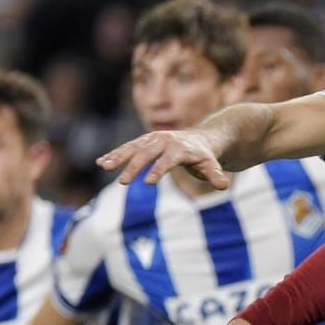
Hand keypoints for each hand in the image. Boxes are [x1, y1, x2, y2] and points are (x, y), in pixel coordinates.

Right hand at [96, 129, 229, 189]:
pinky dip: (115, 153)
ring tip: (104, 166)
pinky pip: (128, 147)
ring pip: (133, 147)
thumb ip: (215, 175)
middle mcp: (164, 140)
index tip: (147, 182)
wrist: (201, 139)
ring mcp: (152, 139)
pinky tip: (101, 162)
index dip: (158, 170)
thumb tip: (223, 185)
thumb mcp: (212, 166)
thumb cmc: (206, 157)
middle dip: (133, 167)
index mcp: (180, 147)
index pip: (167, 160)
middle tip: (122, 182)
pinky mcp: (144, 141)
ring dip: (118, 157)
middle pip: (146, 153)